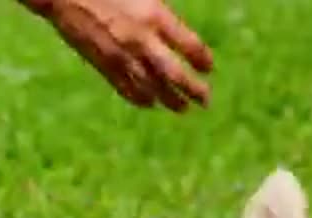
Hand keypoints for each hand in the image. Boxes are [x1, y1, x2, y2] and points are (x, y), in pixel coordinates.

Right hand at [25, 0, 213, 111]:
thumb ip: (160, 15)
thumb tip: (176, 35)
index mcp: (155, 15)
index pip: (190, 45)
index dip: (202, 59)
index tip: (208, 67)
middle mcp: (142, 40)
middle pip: (176, 74)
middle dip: (194, 89)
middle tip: (205, 100)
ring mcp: (122, 56)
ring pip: (153, 87)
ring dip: (170, 100)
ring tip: (183, 108)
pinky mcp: (103, 65)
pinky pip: (127, 89)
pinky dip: (141, 99)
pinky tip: (150, 104)